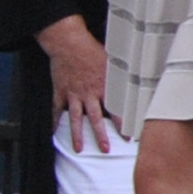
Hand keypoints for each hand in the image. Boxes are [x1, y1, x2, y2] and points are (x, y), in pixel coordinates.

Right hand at [38, 19, 118, 153]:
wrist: (69, 44)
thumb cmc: (92, 50)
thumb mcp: (113, 62)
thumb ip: (123, 75)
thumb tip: (139, 80)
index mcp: (104, 88)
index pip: (116, 111)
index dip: (122, 125)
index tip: (128, 137)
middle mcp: (89, 94)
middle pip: (95, 120)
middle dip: (101, 136)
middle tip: (106, 149)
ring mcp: (73, 94)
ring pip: (75, 119)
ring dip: (77, 135)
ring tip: (79, 149)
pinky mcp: (60, 92)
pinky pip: (56, 110)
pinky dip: (54, 121)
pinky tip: (54, 132)